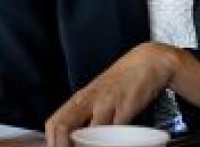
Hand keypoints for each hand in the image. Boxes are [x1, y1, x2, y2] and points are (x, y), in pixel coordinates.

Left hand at [45, 43, 199, 146]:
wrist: (147, 62)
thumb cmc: (122, 81)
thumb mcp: (98, 96)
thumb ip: (85, 115)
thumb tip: (73, 136)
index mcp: (80, 99)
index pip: (55, 123)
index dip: (52, 141)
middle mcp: (89, 101)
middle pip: (63, 126)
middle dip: (63, 145)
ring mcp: (106, 104)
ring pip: (89, 132)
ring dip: (88, 144)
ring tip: (92, 145)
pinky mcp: (126, 108)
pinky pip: (115, 131)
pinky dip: (111, 141)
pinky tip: (113, 142)